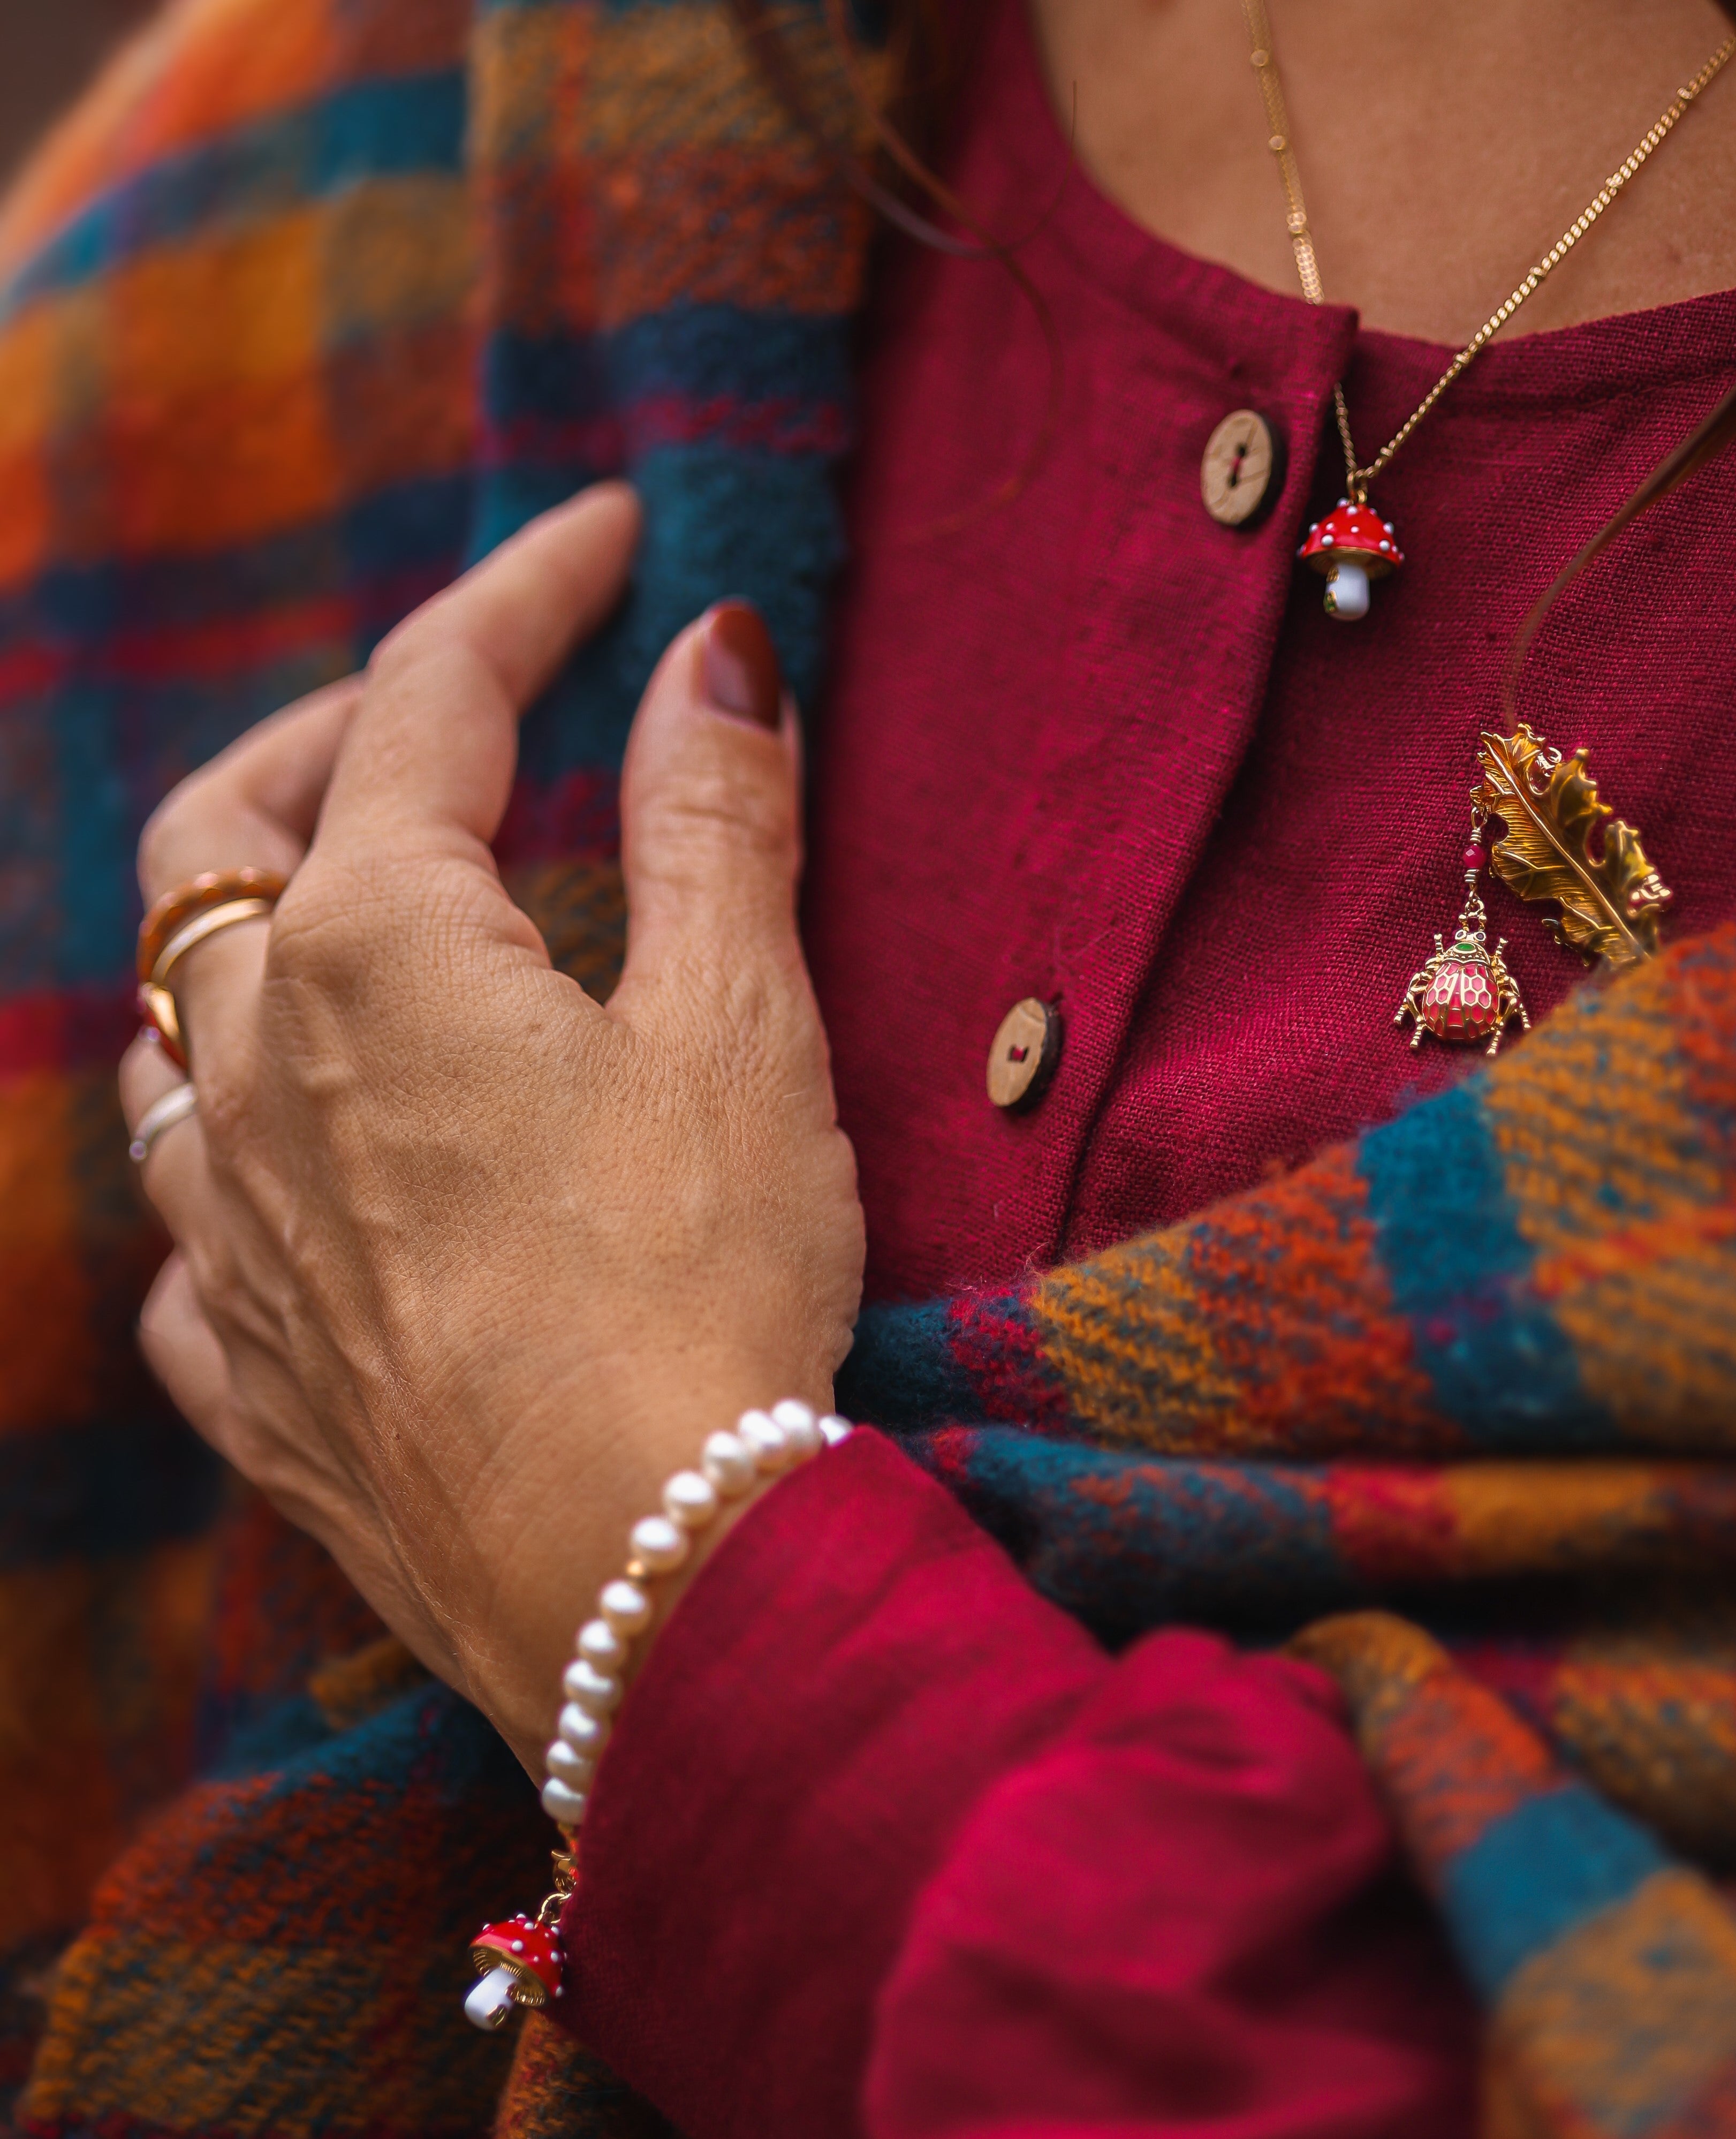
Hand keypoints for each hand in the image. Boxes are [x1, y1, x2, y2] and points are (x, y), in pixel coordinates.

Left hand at [118, 486, 864, 1768]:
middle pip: (229, 834)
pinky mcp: (250, 1374)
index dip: (529, 594)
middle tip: (449, 706)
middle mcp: (260, 1069)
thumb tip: (712, 651)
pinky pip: (192, 1229)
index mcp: (381, 953)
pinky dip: (243, 1155)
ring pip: (173, 1025)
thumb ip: (714, 819)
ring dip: (254, 938)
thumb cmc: (704, 1282)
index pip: (436, 700)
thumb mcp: (741, 1025)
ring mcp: (231, 1232)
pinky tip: (311, 1180)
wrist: (640, 1574)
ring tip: (360, 925)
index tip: (615, 539)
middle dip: (334, 733)